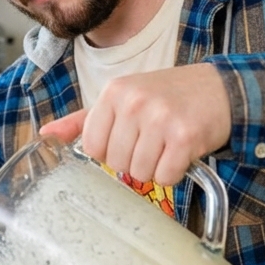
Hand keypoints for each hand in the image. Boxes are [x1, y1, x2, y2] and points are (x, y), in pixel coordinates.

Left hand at [42, 63, 232, 184]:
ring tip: (167, 145)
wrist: (219, 89)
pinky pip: (166, 176)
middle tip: (153, 142)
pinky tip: (181, 152)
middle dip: (134, 161)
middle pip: (116, 163)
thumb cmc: (167, 97)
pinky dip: (174, 172)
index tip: (128, 140)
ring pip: (140, 172)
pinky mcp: (185, 136)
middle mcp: (134, 102)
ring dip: (155, 168)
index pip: (92, 147)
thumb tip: (45, 134)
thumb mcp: (122, 99)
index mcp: (113, 92)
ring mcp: (160, 118)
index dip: (110, 152)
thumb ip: (84, 120)